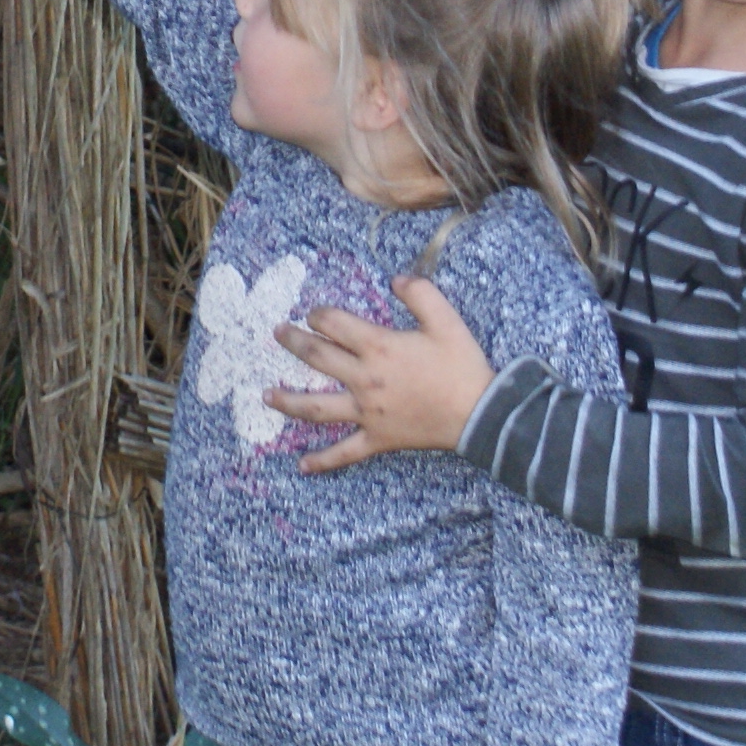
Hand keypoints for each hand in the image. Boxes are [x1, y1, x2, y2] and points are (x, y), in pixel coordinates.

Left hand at [266, 275, 494, 473]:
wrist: (479, 414)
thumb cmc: (462, 365)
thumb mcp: (446, 319)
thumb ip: (420, 293)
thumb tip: (395, 280)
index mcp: (379, 347)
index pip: (335, 325)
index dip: (320, 315)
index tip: (314, 313)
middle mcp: (365, 379)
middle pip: (317, 359)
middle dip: (293, 342)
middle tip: (277, 333)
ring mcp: (367, 412)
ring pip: (317, 408)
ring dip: (289, 400)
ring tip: (266, 395)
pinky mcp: (377, 438)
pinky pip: (344, 452)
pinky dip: (322, 461)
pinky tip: (302, 466)